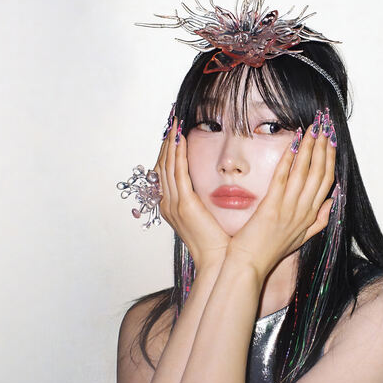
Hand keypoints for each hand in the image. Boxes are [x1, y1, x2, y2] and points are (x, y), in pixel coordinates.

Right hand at [154, 115, 229, 269]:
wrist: (219, 262)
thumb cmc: (219, 243)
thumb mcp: (209, 217)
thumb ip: (207, 199)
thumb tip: (216, 184)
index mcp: (172, 206)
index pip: (166, 171)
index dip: (168, 150)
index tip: (174, 131)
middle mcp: (168, 204)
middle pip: (162, 164)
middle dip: (167, 141)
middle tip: (172, 119)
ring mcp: (173, 204)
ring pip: (167, 165)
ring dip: (171, 142)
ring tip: (175, 122)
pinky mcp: (184, 205)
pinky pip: (178, 173)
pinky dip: (178, 154)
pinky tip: (180, 139)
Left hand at [226, 117, 336, 278]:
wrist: (250, 267)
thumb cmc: (269, 252)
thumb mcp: (301, 238)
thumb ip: (319, 220)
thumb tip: (332, 201)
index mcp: (311, 217)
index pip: (327, 181)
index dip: (331, 158)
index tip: (331, 139)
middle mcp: (304, 211)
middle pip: (320, 173)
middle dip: (324, 146)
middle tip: (325, 124)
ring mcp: (289, 209)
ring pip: (305, 172)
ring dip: (310, 147)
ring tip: (313, 127)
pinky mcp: (272, 208)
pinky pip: (283, 179)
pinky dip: (289, 159)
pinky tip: (292, 143)